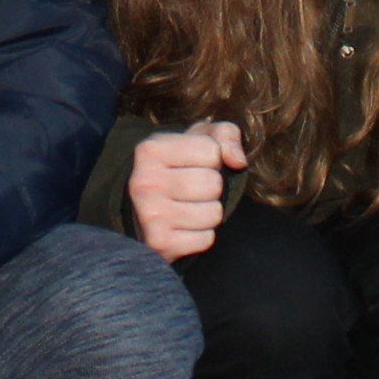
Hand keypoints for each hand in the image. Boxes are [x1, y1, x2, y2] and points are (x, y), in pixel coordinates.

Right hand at [129, 121, 245, 261]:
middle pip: (213, 184)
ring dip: (208, 212)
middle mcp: (146, 182)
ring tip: (188, 208)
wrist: (139, 209)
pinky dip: (201, 235)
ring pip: (214, 213)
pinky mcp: (160, 243)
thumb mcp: (197, 139)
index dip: (211, 160)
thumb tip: (238, 161)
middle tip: (192, 190)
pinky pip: (206, 239)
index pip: (212, 152)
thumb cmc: (177, 167)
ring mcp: (150, 215)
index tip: (192, 165)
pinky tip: (183, 227)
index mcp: (151, 150)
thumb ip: (225, 135)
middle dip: (211, 188)